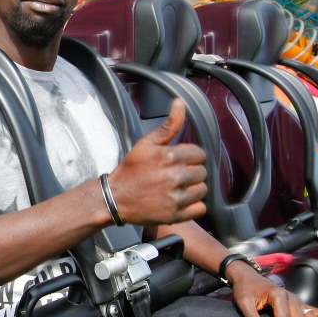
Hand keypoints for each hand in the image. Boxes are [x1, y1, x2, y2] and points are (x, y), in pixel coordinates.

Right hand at [109, 99, 206, 225]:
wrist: (115, 198)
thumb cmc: (130, 170)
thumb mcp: (146, 144)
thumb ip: (168, 125)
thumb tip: (180, 102)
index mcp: (169, 156)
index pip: (200, 154)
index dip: (190, 157)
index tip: (177, 162)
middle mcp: (175, 177)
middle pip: (202, 172)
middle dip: (191, 172)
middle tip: (174, 175)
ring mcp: (176, 197)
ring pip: (202, 190)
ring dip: (193, 189)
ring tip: (177, 188)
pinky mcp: (176, 215)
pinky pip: (200, 208)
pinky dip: (193, 206)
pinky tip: (180, 201)